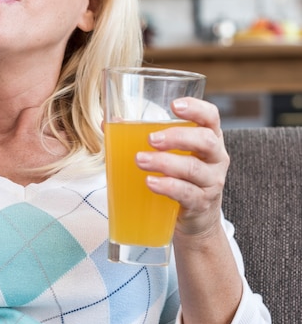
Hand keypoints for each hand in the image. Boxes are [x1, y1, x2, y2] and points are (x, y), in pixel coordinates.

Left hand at [134, 97, 229, 237]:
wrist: (196, 218)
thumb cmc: (179, 175)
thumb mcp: (170, 153)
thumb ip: (143, 136)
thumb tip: (108, 121)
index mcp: (208, 138)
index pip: (211, 117)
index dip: (196, 108)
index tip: (174, 106)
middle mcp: (215, 158)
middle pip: (205, 141)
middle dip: (177, 137)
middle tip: (151, 139)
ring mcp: (211, 182)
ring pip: (193, 168)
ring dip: (164, 162)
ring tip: (140, 160)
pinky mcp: (201, 203)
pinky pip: (187, 193)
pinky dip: (167, 187)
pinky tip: (150, 182)